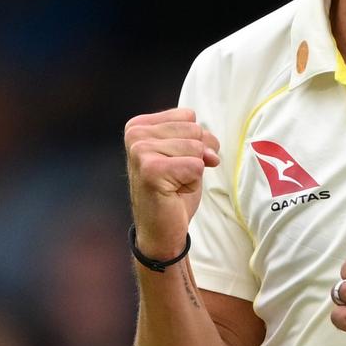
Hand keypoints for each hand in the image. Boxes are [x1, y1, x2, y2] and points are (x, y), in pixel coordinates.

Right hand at [124, 108, 220, 258]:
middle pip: (194, 129)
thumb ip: (198, 139)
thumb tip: (210, 151)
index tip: (178, 161)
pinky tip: (175, 191)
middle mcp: (135, 134)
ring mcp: (140, 151)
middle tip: (178, 176)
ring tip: (175, 183)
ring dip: (194, 170)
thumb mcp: (187, 154)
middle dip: (197, 155)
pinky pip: (196, 165)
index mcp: (140, 125)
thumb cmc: (174, 190)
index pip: (188, 115)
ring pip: (196, 147)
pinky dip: (193, 182)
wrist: (161, 230)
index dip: (195, 141)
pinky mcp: (150, 170)